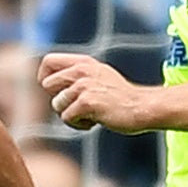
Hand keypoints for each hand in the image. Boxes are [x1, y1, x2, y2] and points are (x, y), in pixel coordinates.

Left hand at [39, 52, 157, 133]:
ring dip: (71, 115)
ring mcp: (84, 85)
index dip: (44, 77)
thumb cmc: (119, 98)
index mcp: (84, 62)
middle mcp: (82, 70)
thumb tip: (45, 82)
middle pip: (47, 85)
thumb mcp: (98, 77)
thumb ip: (76, 76)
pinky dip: (79, 124)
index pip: (48, 61)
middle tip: (79, 106)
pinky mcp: (87, 102)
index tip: (57, 91)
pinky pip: (67, 118)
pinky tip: (96, 121)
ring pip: (57, 105)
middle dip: (59, 100)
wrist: (143, 108)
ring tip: (91, 114)